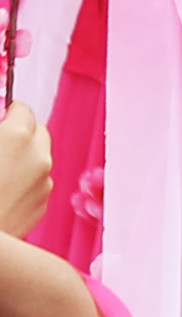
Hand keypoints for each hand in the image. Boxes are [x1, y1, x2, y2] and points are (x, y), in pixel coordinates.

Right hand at [0, 104, 47, 242]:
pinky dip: (23, 184)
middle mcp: (39, 157)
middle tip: (0, 143)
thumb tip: (0, 124)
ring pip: (38, 160)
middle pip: (38, 133)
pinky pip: (35, 186)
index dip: (8, 113)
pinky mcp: (41, 207)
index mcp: (18, 136)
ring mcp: (43, 184)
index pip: (23, 109)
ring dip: (23, 159)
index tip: (0, 117)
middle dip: (21, 134)